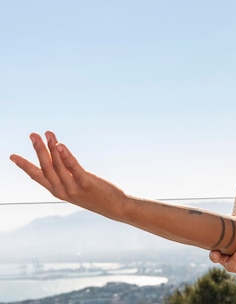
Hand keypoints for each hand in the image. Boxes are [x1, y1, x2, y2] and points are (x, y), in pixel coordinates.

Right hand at [10, 131, 126, 217]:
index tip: (12, 155)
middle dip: (38, 150)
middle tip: (32, 134)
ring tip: (47, 134)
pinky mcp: (86, 183)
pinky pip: (73, 167)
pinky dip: (65, 156)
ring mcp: (73, 188)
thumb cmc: (96, 195)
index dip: (24, 166)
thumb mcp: (77, 185)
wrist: (116, 208)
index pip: (37, 176)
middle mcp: (62, 191)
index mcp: (57, 191)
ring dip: (51, 148)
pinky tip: (60, 145)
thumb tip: (59, 156)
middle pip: (45, 167)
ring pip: (57, 166)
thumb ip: (67, 174)